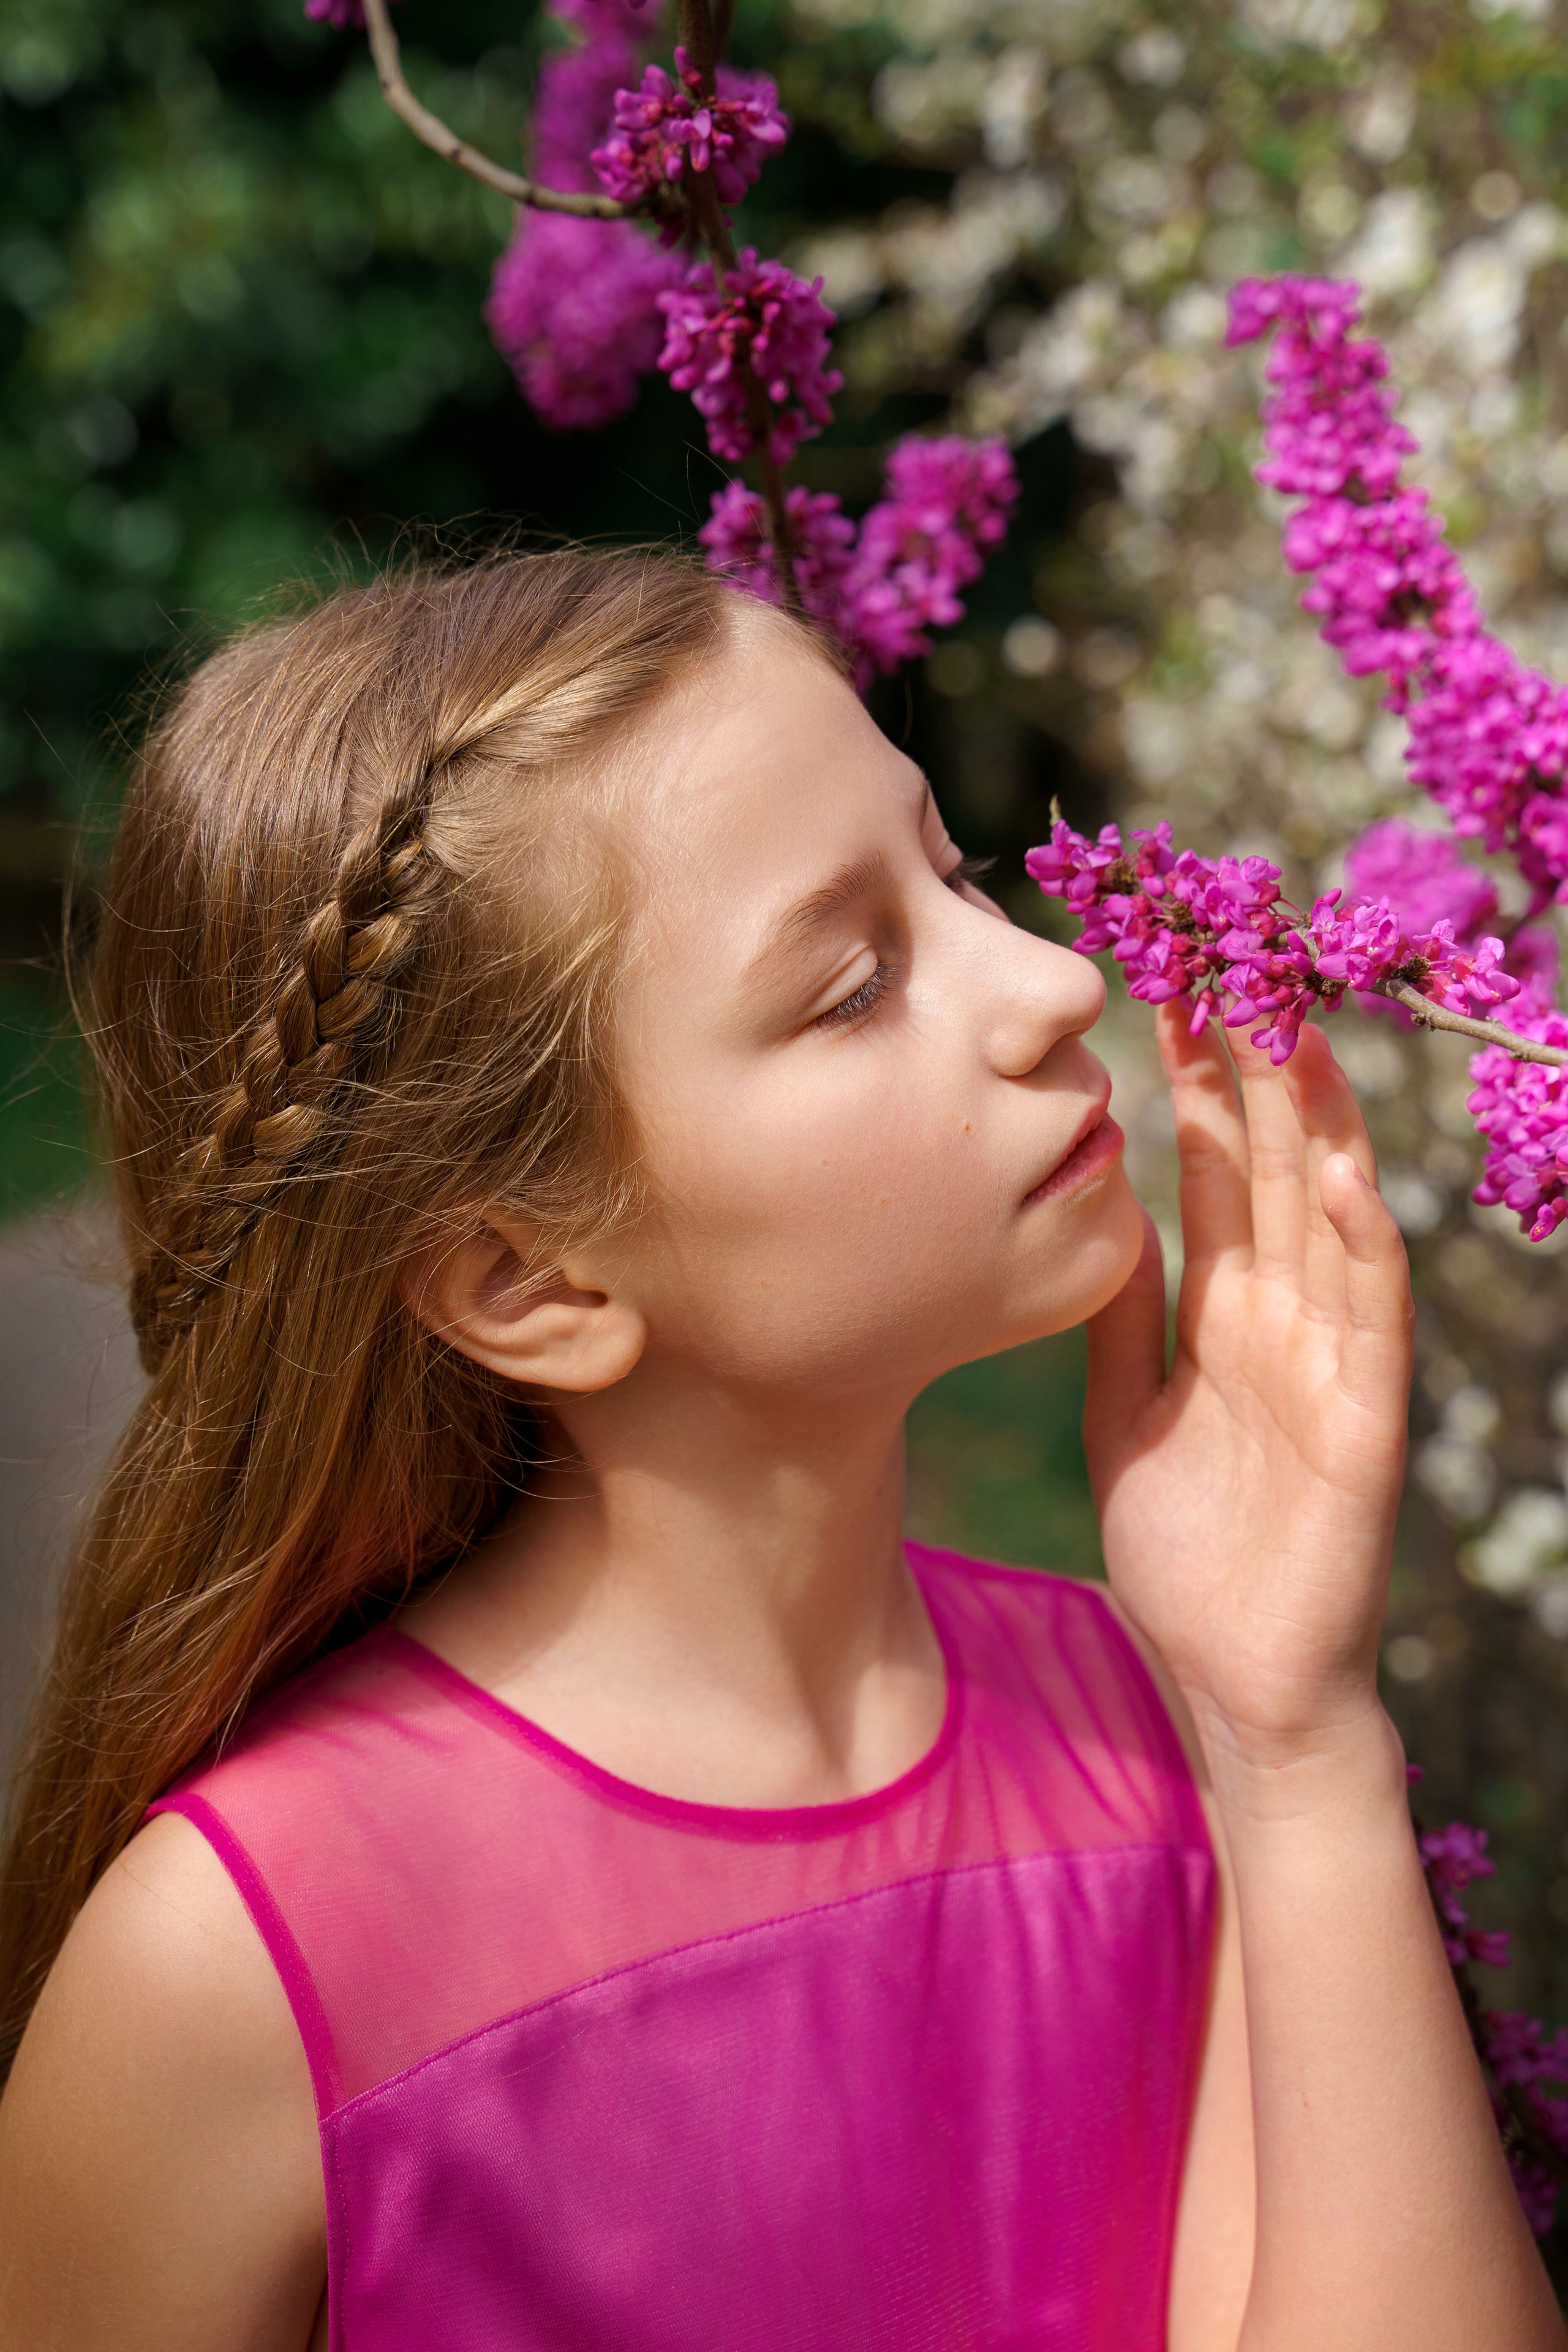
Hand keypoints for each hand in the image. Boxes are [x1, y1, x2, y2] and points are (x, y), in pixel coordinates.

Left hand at [1085, 1004, 1413, 1770]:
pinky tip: (1341, 1175)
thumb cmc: (1187, 1553)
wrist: (1232, 1681)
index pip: (1215, 1175)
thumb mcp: (1126, 1414)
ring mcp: (1330, 1369)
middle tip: (1229, 960)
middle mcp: (1286, 1323)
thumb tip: (1103, 1216)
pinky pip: (1366, 1326)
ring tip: (1292, 1027)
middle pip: (1272, 1173)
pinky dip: (1358, 1249)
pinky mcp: (1361, 1430)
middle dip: (1254, 1070)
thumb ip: (1122, 1320)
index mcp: (1228, 1316)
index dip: (1199, 1085)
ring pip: (1327, 1223)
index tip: (1169, 991)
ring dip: (1314, 1126)